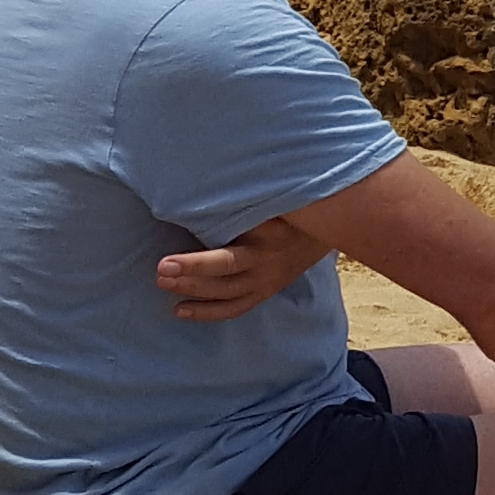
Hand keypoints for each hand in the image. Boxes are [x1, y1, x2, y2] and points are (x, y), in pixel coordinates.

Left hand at [158, 207, 331, 319]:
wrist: (333, 230)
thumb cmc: (292, 206)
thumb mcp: (276, 195)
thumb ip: (245, 195)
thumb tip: (202, 181)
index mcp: (269, 230)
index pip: (233, 234)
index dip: (204, 246)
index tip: (174, 244)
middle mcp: (267, 258)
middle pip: (226, 267)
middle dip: (192, 269)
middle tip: (161, 269)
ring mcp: (266, 279)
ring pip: (226, 291)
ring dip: (193, 289)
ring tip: (163, 282)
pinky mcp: (264, 292)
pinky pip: (233, 308)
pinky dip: (207, 312)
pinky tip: (179, 310)